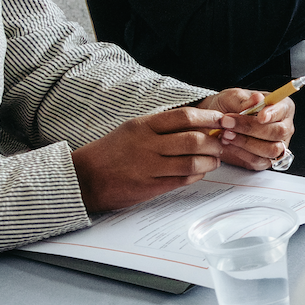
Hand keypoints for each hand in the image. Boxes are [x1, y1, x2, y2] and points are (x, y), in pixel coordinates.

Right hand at [72, 107, 232, 213]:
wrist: (83, 178)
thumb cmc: (110, 153)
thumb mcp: (131, 130)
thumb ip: (160, 127)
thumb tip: (197, 126)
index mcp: (142, 126)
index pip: (184, 117)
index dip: (208, 119)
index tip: (221, 121)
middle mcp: (146, 145)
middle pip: (193, 140)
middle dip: (214, 143)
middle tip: (220, 144)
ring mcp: (147, 167)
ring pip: (191, 162)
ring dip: (209, 162)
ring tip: (213, 160)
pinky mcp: (149, 187)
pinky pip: (182, 180)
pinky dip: (197, 176)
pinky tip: (199, 173)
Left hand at [197, 88, 295, 170]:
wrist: (216, 123)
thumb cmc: (229, 106)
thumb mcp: (233, 97)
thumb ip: (245, 100)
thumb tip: (258, 99)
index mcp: (282, 107)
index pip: (284, 110)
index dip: (274, 114)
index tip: (260, 116)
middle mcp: (283, 128)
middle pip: (279, 132)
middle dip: (251, 128)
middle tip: (228, 122)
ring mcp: (276, 146)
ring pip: (270, 149)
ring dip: (245, 142)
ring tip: (225, 134)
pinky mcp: (264, 161)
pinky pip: (258, 161)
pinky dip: (241, 153)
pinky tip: (228, 143)